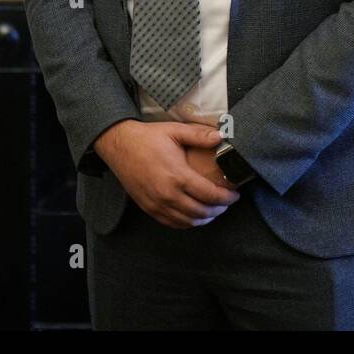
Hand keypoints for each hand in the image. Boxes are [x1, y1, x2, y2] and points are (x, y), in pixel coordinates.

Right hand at [94, 120, 239, 228]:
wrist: (119, 145)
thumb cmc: (147, 138)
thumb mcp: (174, 131)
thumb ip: (199, 135)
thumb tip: (221, 136)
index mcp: (177, 176)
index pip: (210, 195)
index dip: (226, 198)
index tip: (235, 195)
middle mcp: (168, 194)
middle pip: (202, 212)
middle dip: (219, 209)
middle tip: (226, 202)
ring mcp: (157, 204)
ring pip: (188, 222)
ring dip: (205, 218)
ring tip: (214, 209)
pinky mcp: (149, 208)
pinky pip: (173, 223)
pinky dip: (187, 222)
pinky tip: (194, 215)